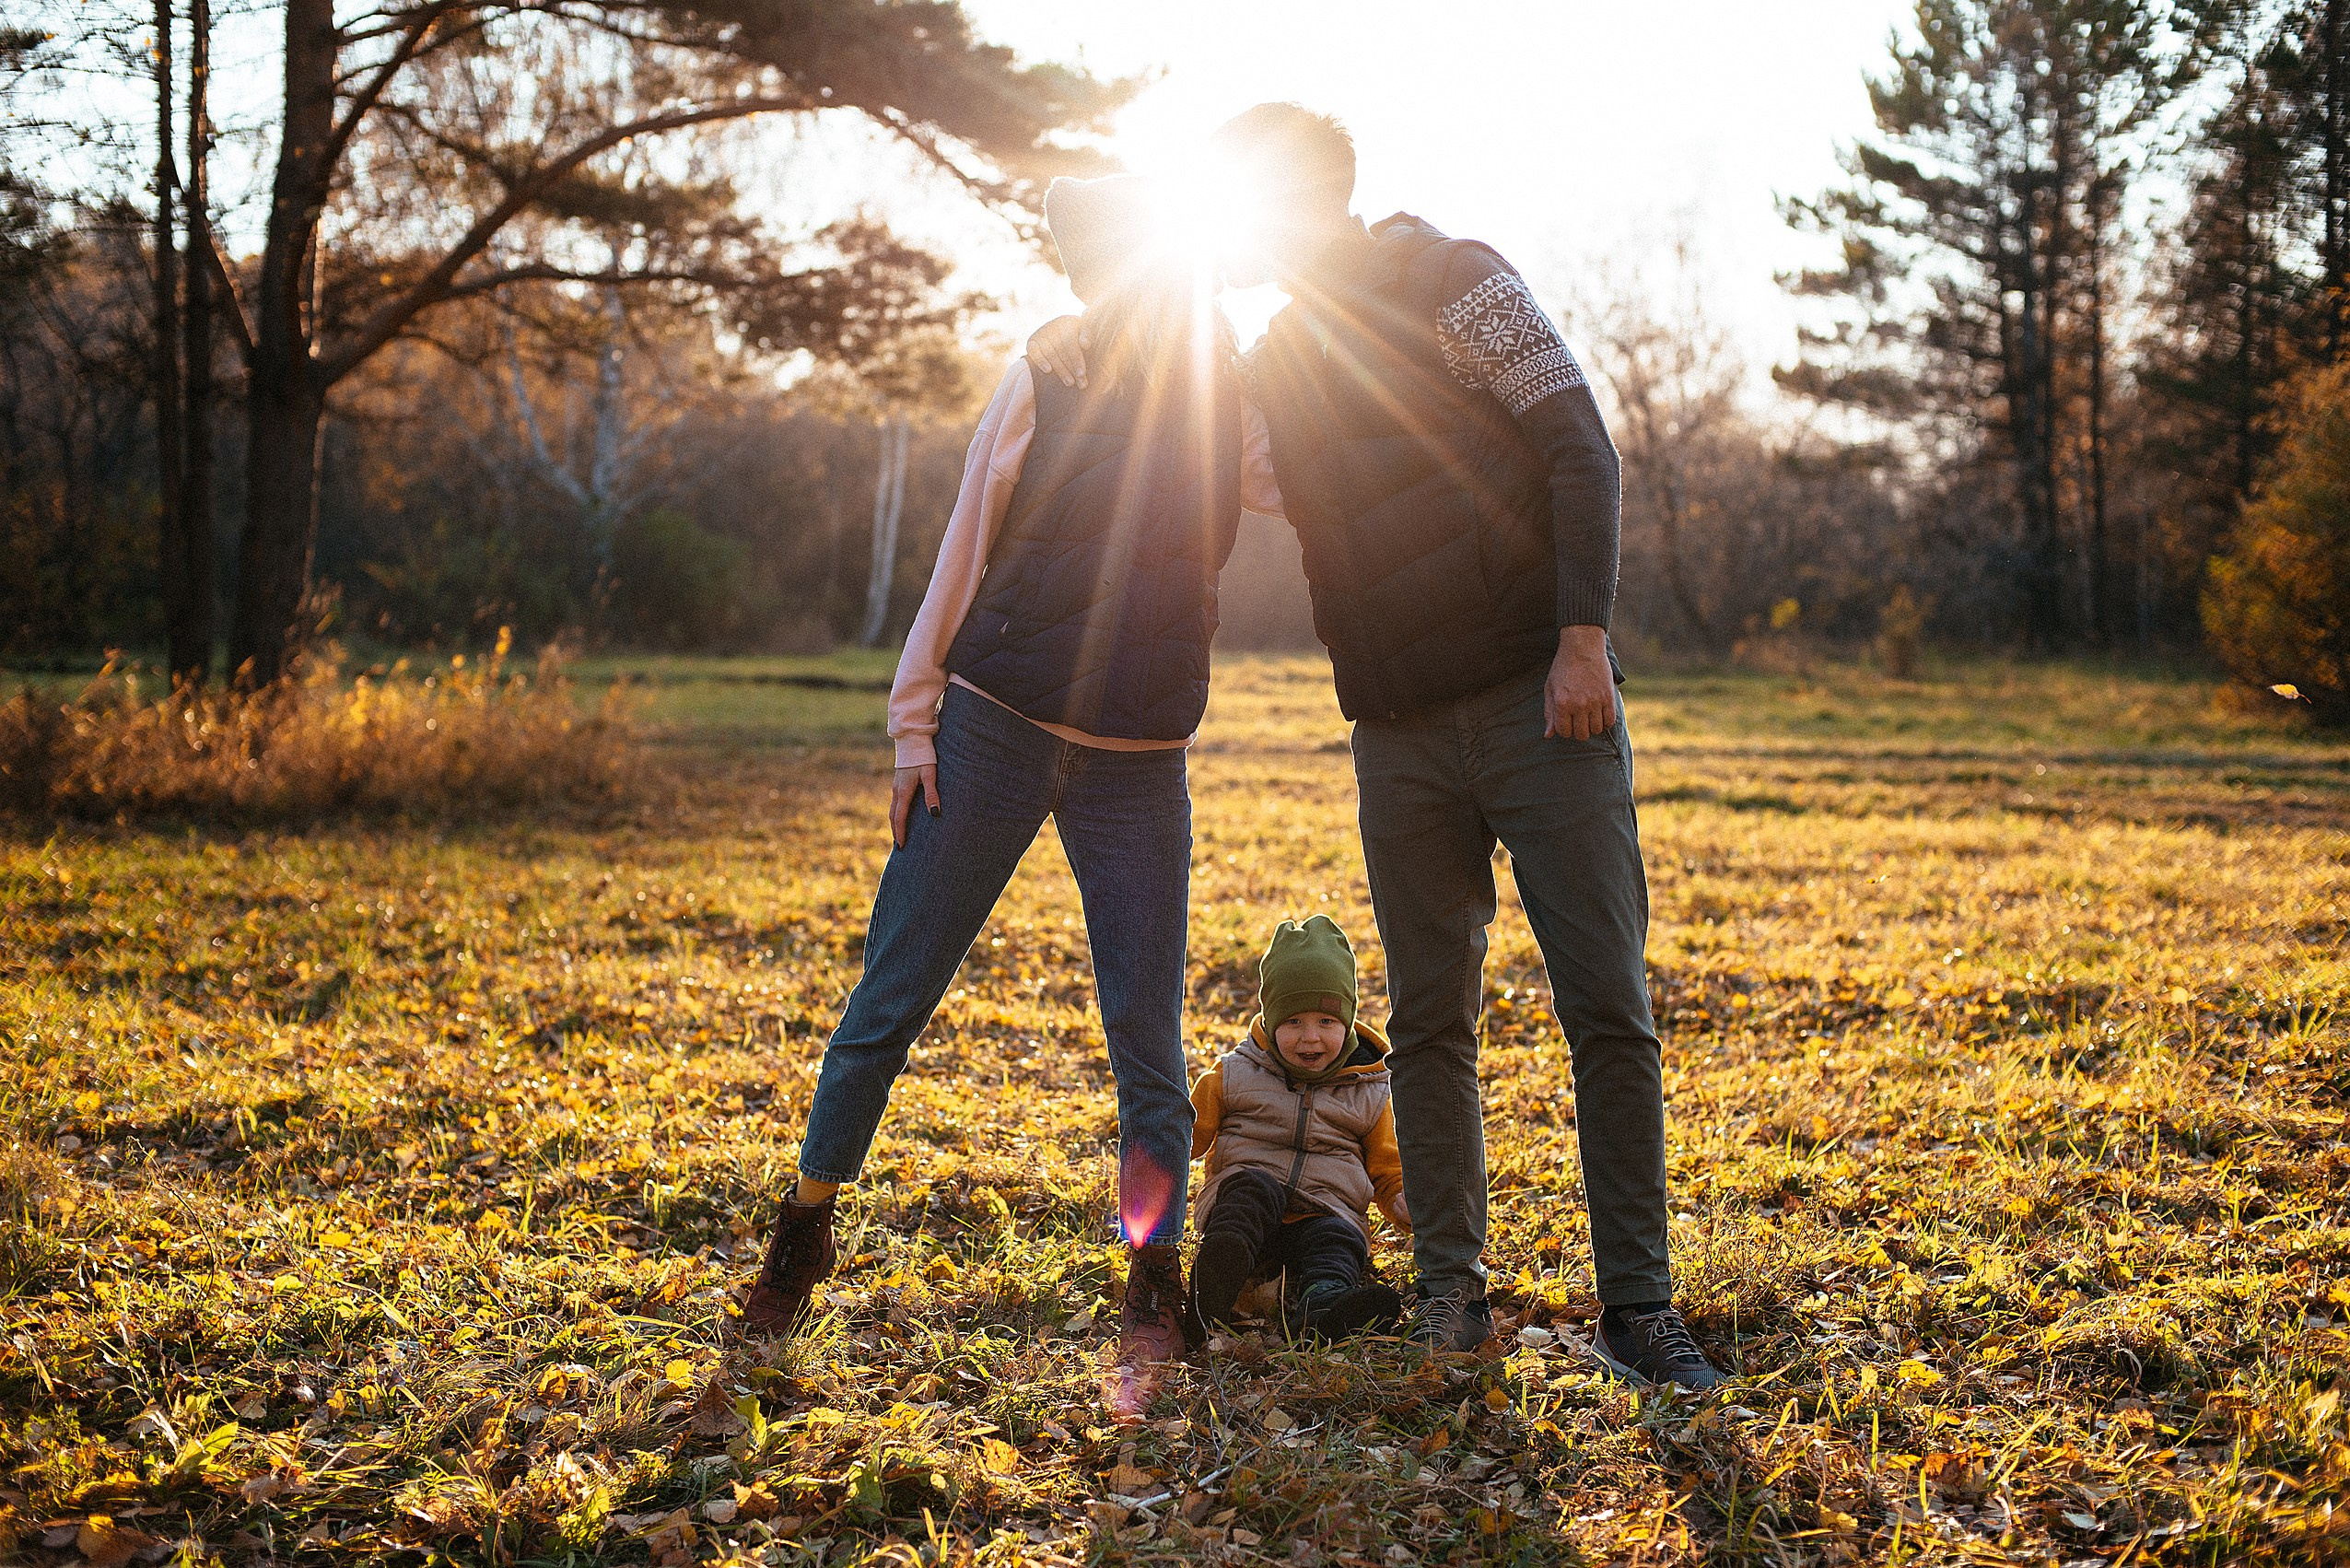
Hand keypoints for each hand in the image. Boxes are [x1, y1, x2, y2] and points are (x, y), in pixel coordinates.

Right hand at [889, 764, 938, 848]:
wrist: (913, 740)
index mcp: (903, 791)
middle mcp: (896, 790)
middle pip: (893, 816)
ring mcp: (896, 786)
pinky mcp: (898, 783)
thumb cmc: (924, 757)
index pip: (900, 817)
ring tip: (898, 836)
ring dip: (894, 823)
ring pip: (892, 809)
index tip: (902, 845)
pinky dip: (896, 814)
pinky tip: (902, 817)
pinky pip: (895, 803)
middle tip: (899, 846)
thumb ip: (932, 794)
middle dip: (895, 831)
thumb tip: (935, 814)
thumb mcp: (930, 775)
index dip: (901, 832)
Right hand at [1027, 314, 1089, 387]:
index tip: (1082, 374)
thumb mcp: (1085, 333)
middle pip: (1060, 349)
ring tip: (1070, 382)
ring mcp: (1042, 332)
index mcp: (1068, 321)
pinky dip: (1040, 361)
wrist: (1063, 333)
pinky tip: (1048, 371)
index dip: (1076, 359)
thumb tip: (1086, 344)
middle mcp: (1053, 325)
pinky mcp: (1032, 341)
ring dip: (1060, 369)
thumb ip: (1087, 336)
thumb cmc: (1079, 336)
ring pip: (1049, 353)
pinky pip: (1033, 351)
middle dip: (1071, 368)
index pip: (1070, 342)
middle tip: (1080, 383)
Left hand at [1545, 626, 1619, 740]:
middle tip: (1578, 721)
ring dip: (1592, 727)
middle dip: (1578, 731)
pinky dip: (1605, 722)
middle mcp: (1579, 705)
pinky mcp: (1608, 697)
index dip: (1565, 729)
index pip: (1564, 732)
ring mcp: (1595, 701)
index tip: (1566, 721)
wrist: (1582, 648)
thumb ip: (1549, 714)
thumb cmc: (1563, 668)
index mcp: (1562, 703)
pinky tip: (1600, 715)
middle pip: (1581, 734)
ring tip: (1589, 717)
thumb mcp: (1550, 689)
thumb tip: (1548, 736)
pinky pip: (1610, 721)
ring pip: (1596, 730)